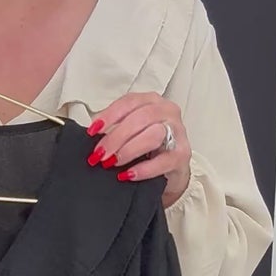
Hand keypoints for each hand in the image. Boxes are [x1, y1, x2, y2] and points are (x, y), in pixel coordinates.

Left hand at [85, 93, 190, 207]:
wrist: (171, 168)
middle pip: (141, 118)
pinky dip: (143, 169)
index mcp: (152, 101)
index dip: (109, 115)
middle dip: (116, 137)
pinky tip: (128, 175)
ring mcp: (178, 132)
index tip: (93, 130)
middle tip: (100, 153)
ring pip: (153, 135)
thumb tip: (93, 135)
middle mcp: (167, 111)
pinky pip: (163, 161)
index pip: (130, 102)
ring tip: (112, 162)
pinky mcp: (183, 155)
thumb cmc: (149, 146)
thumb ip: (115, 128)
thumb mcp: (131, 131)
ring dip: (129, 150)